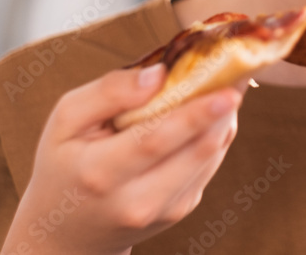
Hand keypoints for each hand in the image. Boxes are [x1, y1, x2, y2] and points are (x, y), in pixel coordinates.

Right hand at [1, 64, 246, 254]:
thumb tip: (158, 74)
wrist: (66, 231)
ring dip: (223, 119)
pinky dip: (215, 134)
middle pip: (196, 149)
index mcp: (100, 173)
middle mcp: (136, 201)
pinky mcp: (180, 210)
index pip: (156, 140)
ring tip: (226, 85)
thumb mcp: (65, 121)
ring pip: (210, 155)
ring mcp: (163, 210)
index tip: (229, 90)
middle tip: (240, 73)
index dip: (197, 113)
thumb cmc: (64, 163)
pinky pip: (209, 164)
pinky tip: (210, 113)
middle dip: (222, 110)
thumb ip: (108, 93)